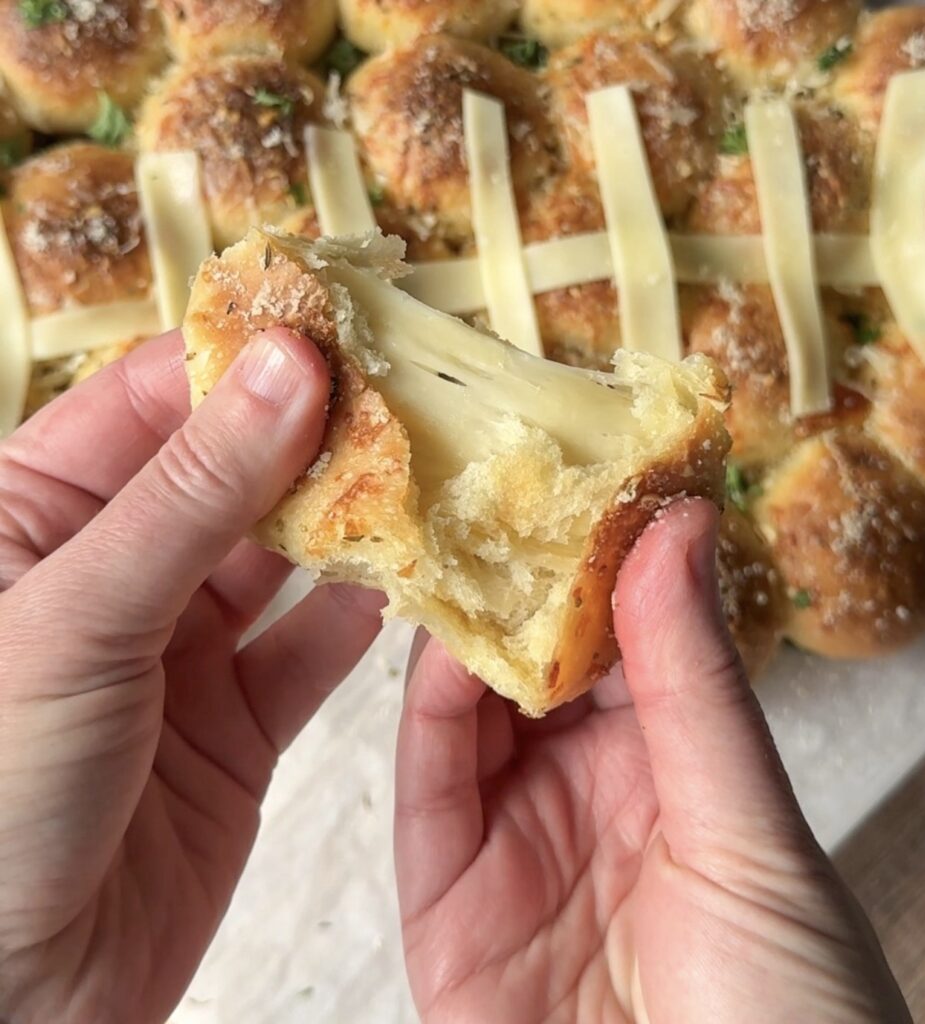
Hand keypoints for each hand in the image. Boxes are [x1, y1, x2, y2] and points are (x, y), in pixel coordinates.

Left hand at [0, 330, 383, 1022]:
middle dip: (318, 437)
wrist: (12, 999)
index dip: (245, 360)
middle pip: (234, 472)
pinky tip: (414, 580)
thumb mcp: (77, 619)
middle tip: (413, 398)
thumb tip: (289, 367)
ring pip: (285, 557)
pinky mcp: (238, 720)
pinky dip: (364, 616)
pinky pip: (313, 648)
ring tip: (429, 476)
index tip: (341, 329)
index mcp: (38, 515)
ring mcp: (182, 647)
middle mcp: (116, 571)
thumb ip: (192, 495)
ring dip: (353, 522)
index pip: (155, 401)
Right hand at [396, 500, 910, 1023]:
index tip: (578, 465)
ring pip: (471, 708)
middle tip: (492, 480)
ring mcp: (516, 838)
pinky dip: (424, 711)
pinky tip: (433, 645)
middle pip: (538, 661)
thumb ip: (694, 679)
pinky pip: (429, 785)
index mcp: (676, 762)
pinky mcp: (450, 900)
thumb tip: (677, 527)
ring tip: (453, 540)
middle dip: (514, 577)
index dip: (602, 553)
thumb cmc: (791, 1014)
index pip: (627, 633)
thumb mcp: (747, 828)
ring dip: (462, 630)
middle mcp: (590, 787)